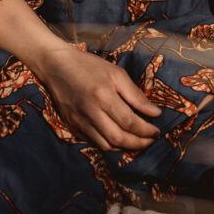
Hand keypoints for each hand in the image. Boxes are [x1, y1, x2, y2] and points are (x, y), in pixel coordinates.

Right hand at [39, 45, 161, 151]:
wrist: (56, 66)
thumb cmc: (88, 66)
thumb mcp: (115, 73)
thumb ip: (135, 95)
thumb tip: (155, 113)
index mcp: (103, 96)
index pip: (129, 122)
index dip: (146, 130)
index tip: (157, 131)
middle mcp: (90, 113)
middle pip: (118, 138)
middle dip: (138, 144)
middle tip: (150, 140)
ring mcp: (79, 122)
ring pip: (106, 146)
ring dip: (125, 148)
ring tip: (138, 142)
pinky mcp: (72, 127)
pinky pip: (94, 143)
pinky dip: (109, 145)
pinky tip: (119, 139)